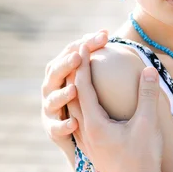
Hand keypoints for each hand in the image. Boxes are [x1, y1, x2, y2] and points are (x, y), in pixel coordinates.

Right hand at [41, 31, 107, 148]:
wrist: (83, 136)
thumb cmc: (92, 101)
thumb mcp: (101, 81)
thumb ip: (108, 64)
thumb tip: (121, 39)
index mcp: (65, 71)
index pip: (73, 53)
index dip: (85, 45)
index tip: (103, 36)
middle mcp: (53, 88)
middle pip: (55, 72)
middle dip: (65, 64)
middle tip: (78, 57)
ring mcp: (50, 110)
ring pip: (51, 100)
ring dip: (62, 95)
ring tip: (73, 90)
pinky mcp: (52, 131)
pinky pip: (55, 129)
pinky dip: (62, 125)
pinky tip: (73, 124)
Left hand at [72, 46, 164, 171]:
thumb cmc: (144, 157)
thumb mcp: (148, 124)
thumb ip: (147, 95)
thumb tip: (148, 70)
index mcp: (94, 124)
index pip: (83, 87)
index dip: (84, 64)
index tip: (85, 45)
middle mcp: (85, 132)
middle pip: (73, 96)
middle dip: (76, 73)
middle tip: (80, 53)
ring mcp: (88, 142)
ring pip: (74, 110)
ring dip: (76, 90)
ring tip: (81, 74)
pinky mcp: (93, 149)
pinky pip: (81, 121)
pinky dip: (82, 105)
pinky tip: (89, 103)